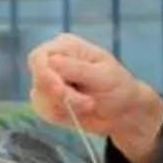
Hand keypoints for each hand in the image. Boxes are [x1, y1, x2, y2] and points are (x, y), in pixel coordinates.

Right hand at [27, 35, 162, 162]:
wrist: (124, 113)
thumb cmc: (119, 87)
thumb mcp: (104, 75)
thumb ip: (78, 69)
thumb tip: (51, 61)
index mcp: (66, 47)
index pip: (39, 57)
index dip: (45, 75)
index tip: (62, 91)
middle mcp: (52, 62)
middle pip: (38, 80)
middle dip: (61, 96)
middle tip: (88, 104)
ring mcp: (48, 83)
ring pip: (39, 99)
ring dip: (65, 108)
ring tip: (90, 106)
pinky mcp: (49, 102)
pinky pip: (44, 112)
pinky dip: (62, 116)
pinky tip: (80, 113)